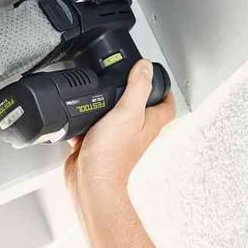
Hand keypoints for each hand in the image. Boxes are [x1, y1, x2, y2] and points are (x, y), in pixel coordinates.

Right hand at [64, 59, 175, 208]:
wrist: (89, 180)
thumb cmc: (111, 155)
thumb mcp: (127, 112)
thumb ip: (138, 87)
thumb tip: (145, 66)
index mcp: (149, 123)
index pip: (167, 105)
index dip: (166, 90)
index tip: (158, 78)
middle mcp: (136, 131)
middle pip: (143, 108)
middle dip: (136, 93)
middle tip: (129, 79)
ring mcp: (118, 139)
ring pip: (118, 116)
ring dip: (110, 104)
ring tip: (103, 91)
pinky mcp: (98, 144)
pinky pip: (95, 127)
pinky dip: (88, 119)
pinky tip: (80, 113)